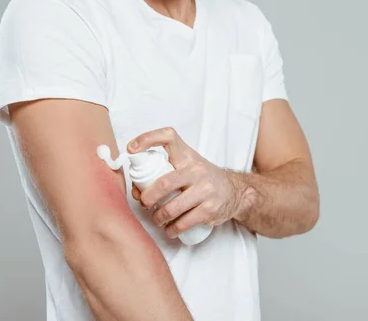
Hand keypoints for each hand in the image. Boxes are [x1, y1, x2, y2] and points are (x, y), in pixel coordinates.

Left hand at [127, 127, 245, 238]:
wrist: (235, 191)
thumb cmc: (203, 179)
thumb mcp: (188, 167)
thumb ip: (164, 173)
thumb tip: (137, 191)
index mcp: (187, 156)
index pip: (168, 137)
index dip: (148, 138)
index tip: (132, 149)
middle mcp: (197, 170)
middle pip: (164, 183)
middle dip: (148, 197)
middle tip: (144, 204)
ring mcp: (205, 189)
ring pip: (172, 208)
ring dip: (158, 218)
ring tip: (158, 219)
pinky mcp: (210, 208)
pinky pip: (184, 222)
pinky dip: (172, 229)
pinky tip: (170, 230)